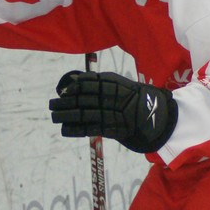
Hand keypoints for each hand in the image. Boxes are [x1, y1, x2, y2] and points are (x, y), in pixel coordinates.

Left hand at [49, 70, 176, 153]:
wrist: (158, 118)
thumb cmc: (134, 100)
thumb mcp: (119, 85)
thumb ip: (97, 82)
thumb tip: (72, 79)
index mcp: (118, 85)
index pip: (95, 83)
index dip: (78, 86)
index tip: (64, 90)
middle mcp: (117, 99)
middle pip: (88, 99)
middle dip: (68, 102)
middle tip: (51, 104)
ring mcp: (117, 115)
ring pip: (88, 114)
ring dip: (69, 116)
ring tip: (54, 116)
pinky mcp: (116, 130)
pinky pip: (94, 129)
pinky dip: (78, 130)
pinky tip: (65, 130)